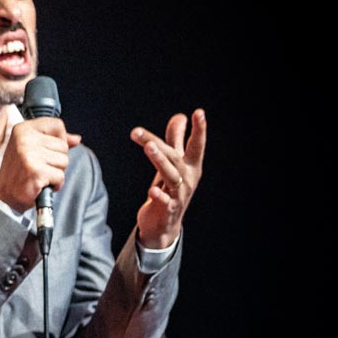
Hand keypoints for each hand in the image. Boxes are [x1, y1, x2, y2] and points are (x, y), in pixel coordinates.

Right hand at [0, 117, 82, 212]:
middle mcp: (24, 139)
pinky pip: (61, 176)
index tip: (45, 151)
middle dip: (56, 160)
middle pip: (63, 146)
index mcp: (22, 129)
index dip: (59, 140)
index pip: (57, 125)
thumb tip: (76, 139)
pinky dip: (55, 184)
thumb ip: (55, 141)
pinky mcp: (36, 172)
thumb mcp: (32, 150)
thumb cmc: (20, 173)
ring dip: (56, 173)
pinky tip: (41, 185)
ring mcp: (29, 155)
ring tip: (39, 176)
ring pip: (64, 161)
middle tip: (38, 168)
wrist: (4, 197)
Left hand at [132, 109, 206, 249]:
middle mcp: (187, 179)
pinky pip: (164, 201)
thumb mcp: (174, 163)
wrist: (164, 224)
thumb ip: (176, 140)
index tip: (198, 112)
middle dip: (160, 142)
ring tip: (149, 147)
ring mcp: (178, 194)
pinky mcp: (167, 209)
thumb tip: (180, 116)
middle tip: (138, 131)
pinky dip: (160, 195)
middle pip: (174, 157)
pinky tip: (152, 190)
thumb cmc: (170, 190)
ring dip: (160, 160)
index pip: (196, 145)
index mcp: (190, 166)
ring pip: (171, 175)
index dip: (199, 129)